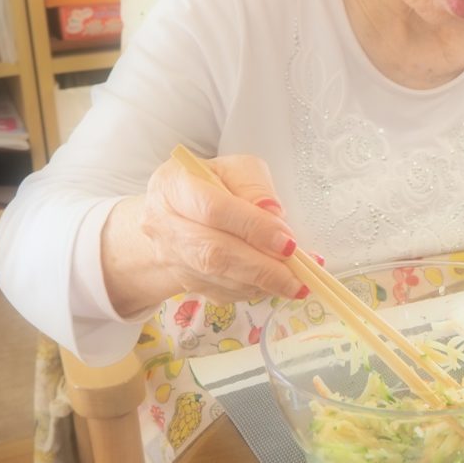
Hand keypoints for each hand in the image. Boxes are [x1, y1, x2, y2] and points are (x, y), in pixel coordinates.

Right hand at [103, 154, 306, 314]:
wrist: (174, 212)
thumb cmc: (210, 184)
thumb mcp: (236, 169)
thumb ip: (255, 187)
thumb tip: (274, 217)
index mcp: (173, 187)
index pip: (214, 210)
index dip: (254, 228)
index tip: (288, 242)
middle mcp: (163, 225)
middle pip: (215, 253)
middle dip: (263, 268)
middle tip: (299, 275)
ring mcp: (171, 258)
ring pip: (220, 280)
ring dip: (263, 284)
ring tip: (297, 282)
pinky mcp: (183, 282)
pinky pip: (223, 294)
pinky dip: (254, 291)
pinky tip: (276, 284)